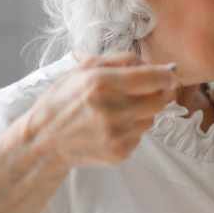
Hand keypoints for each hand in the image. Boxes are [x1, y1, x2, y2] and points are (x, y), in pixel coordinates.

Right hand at [22, 52, 178, 168]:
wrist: (43, 140)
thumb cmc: (63, 100)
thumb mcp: (83, 70)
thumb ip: (121, 60)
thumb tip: (157, 64)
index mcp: (101, 83)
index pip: (154, 78)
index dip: (167, 75)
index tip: (169, 74)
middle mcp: (111, 110)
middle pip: (160, 99)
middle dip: (159, 92)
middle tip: (147, 90)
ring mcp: (116, 134)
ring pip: (152, 118)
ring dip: (144, 112)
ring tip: (119, 110)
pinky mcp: (120, 152)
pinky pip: (140, 136)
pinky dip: (132, 129)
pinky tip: (111, 127)